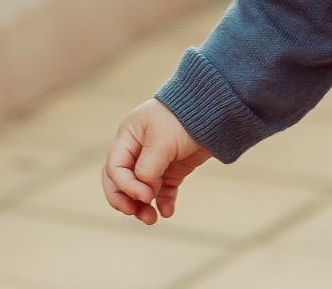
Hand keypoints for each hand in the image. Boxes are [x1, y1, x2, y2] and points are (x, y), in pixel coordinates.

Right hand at [101, 99, 210, 225]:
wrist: (216, 111)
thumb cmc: (184, 118)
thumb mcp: (162, 141)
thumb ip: (147, 168)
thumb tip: (142, 192)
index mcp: (129, 137)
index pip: (115, 167)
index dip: (124, 185)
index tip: (145, 195)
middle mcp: (138, 150)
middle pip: (121, 181)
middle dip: (124, 199)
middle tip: (133, 213)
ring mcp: (156, 161)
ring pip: (141, 190)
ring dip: (143, 206)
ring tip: (152, 219)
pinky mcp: (173, 170)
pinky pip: (163, 191)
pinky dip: (163, 203)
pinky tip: (167, 212)